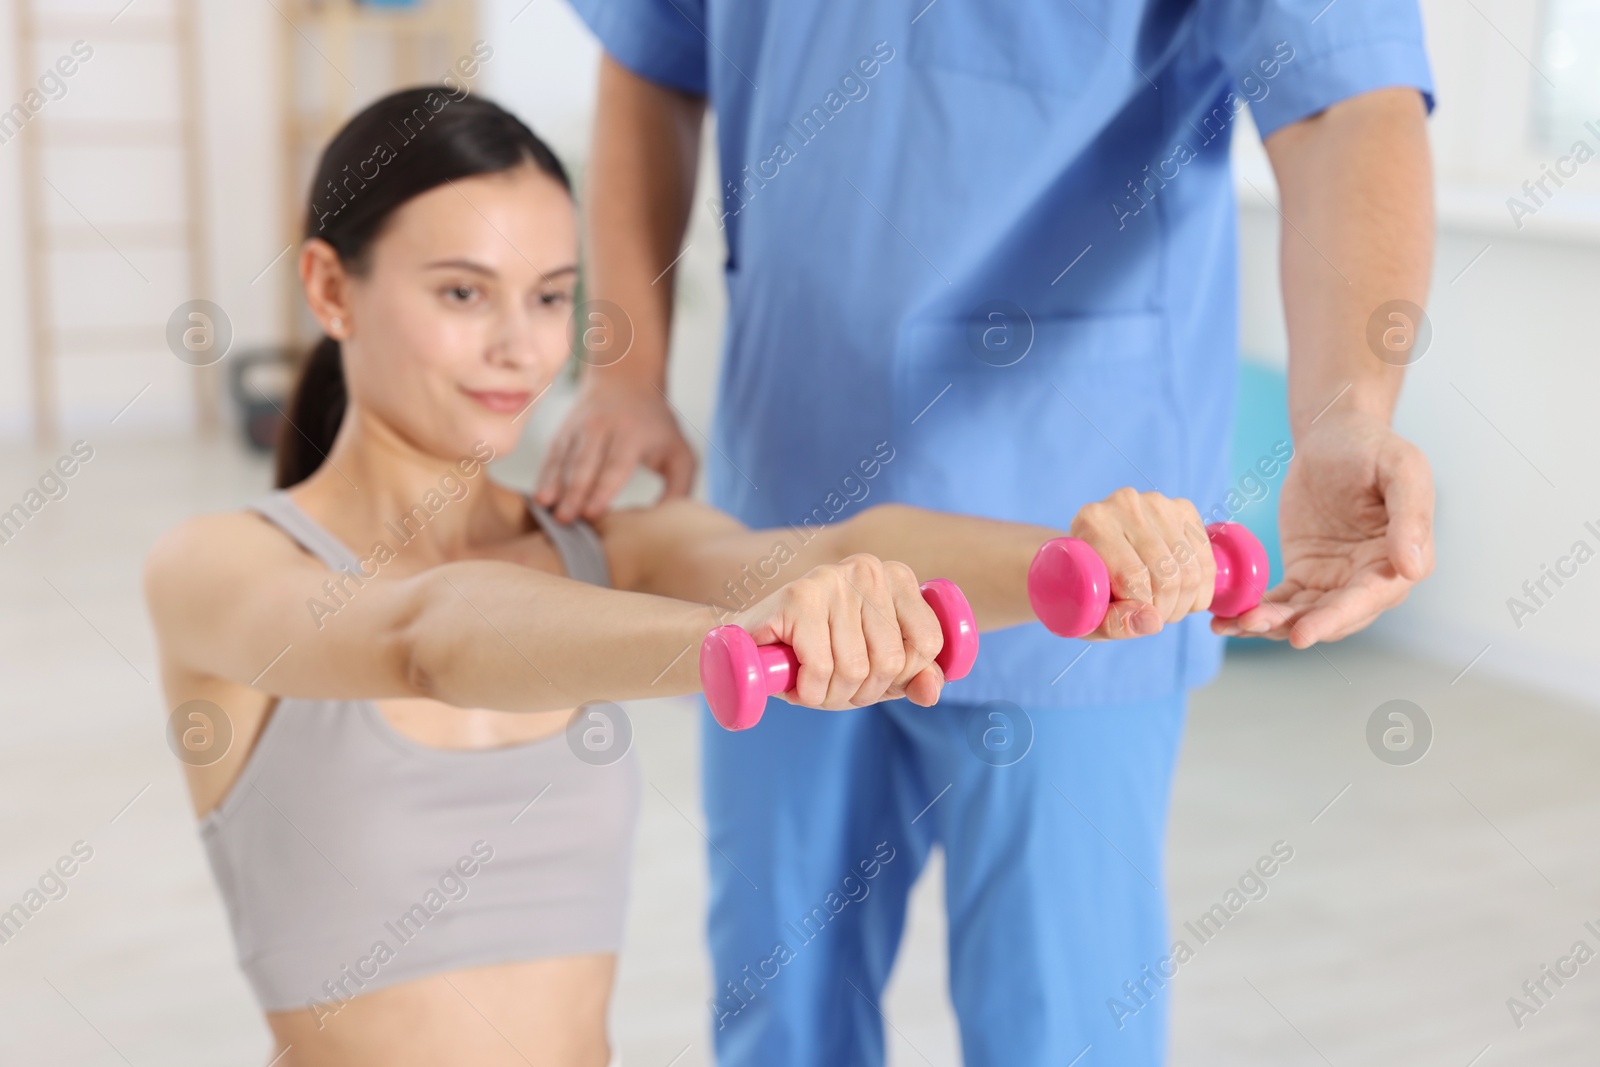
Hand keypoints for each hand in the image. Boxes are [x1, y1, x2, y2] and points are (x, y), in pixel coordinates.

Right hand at [535, 378, 697, 522]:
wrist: (625, 378)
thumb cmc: (655, 425)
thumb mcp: (678, 451)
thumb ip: (679, 487)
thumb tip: (668, 519)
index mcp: (632, 434)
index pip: (615, 465)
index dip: (602, 489)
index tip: (592, 513)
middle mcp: (602, 428)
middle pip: (585, 464)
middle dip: (574, 492)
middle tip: (565, 520)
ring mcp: (578, 429)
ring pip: (564, 460)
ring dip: (554, 485)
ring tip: (546, 508)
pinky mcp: (563, 433)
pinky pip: (552, 457)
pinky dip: (544, 477)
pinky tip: (539, 498)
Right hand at [728, 554, 945, 708]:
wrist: (747, 644)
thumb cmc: (818, 654)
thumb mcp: (875, 667)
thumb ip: (913, 677)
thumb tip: (931, 692)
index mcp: (897, 578)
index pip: (928, 642)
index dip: (902, 676)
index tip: (873, 677)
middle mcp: (869, 569)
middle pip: (891, 661)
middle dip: (862, 692)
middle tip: (834, 686)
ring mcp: (833, 578)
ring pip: (855, 669)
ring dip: (830, 696)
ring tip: (812, 683)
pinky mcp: (798, 596)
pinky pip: (820, 668)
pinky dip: (808, 692)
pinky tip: (796, 683)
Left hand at [1069, 488, 1216, 639]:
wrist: (1089, 555)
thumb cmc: (1082, 589)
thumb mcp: (1085, 615)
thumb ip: (1113, 623)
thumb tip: (1153, 621)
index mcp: (1092, 523)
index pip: (1133, 577)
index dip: (1142, 609)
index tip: (1133, 619)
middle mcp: (1124, 503)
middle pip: (1167, 574)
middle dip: (1166, 610)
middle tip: (1151, 617)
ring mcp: (1158, 503)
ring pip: (1191, 571)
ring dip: (1184, 603)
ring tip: (1163, 608)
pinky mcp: (1183, 509)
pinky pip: (1206, 562)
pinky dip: (1201, 591)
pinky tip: (1182, 596)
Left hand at [1214, 410, 1432, 647]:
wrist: (1334, 437)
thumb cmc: (1373, 448)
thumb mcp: (1402, 468)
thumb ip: (1412, 515)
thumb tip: (1412, 568)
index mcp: (1400, 561)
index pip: (1368, 599)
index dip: (1335, 619)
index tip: (1302, 634)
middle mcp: (1370, 580)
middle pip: (1331, 616)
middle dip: (1292, 625)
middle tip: (1251, 624)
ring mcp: (1335, 581)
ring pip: (1303, 614)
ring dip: (1269, 623)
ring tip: (1231, 624)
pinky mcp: (1304, 574)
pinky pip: (1282, 600)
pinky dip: (1256, 610)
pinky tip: (1226, 619)